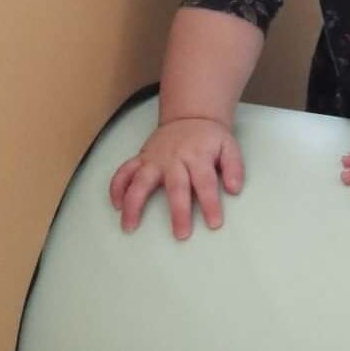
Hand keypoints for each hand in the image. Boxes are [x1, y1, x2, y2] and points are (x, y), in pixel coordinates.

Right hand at [110, 116, 244, 238]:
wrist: (190, 115)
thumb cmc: (210, 138)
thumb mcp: (229, 146)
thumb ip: (234, 167)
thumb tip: (234, 189)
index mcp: (198, 156)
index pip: (205, 181)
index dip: (210, 203)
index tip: (214, 224)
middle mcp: (174, 158)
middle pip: (175, 186)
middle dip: (177, 211)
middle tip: (181, 235)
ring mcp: (154, 158)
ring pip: (140, 180)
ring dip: (133, 203)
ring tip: (129, 226)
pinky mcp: (142, 158)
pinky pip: (124, 171)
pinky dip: (117, 186)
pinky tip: (116, 205)